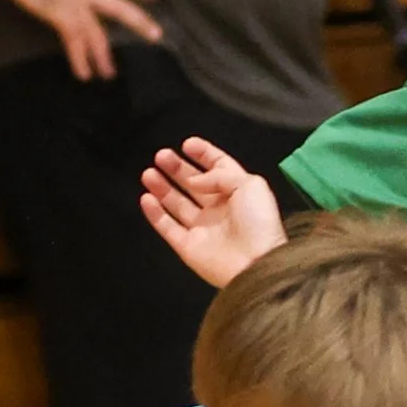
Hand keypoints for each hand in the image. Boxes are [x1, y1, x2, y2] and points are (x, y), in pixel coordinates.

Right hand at [0, 0, 161, 80]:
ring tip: (109, 76)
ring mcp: (74, 2)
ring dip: (104, 56)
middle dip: (138, 21)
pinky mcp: (60, 14)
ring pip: (98, 32)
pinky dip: (80, 60)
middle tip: (157, 35)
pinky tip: (84, 75)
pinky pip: (75, 42)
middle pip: (119, 6)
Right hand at [140, 138, 287, 286]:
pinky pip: (167, 227)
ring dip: (162, 187)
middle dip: (177, 168)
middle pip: (193, 183)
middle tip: (162, 156)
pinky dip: (155, 213)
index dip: (203, 154)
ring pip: (177, 203)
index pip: (218, 167)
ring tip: (149, 172)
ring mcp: (202, 229)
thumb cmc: (259, 223)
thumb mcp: (250, 184)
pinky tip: (147, 198)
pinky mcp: (188, 247)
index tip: (187, 144)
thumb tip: (194, 180)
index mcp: (237, 193)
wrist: (256, 263)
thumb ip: (219, 175)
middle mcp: (218, 209)